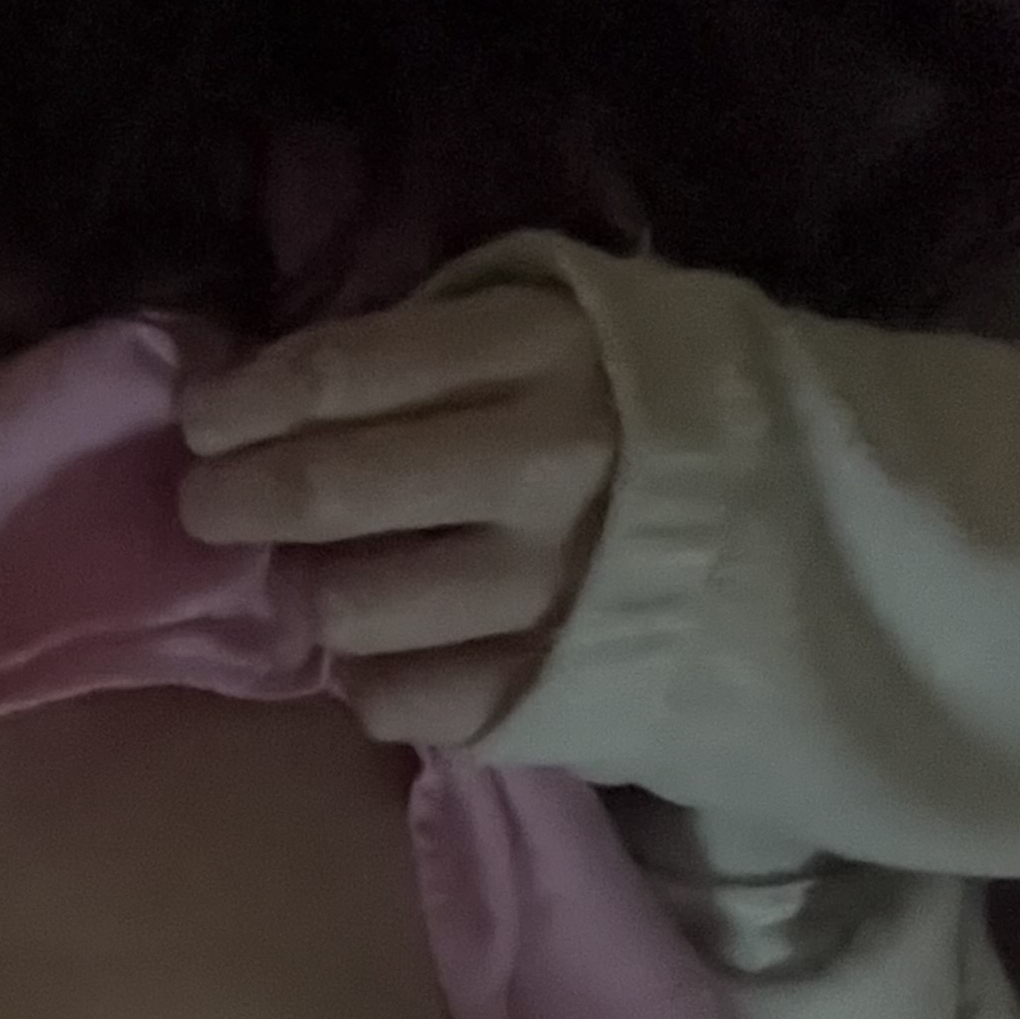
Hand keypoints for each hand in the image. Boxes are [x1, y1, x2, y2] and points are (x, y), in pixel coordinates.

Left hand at [173, 283, 622, 748]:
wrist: (818, 520)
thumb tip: (276, 381)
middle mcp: (541, 467)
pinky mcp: (552, 691)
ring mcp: (547, 590)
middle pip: (325, 490)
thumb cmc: (653, 406)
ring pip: (349, 608)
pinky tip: (389, 651)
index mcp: (539, 352)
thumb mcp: (568, 317)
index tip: (201, 422)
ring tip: (320, 582)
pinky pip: (400, 701)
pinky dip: (370, 681)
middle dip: (236, 499)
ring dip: (308, 595)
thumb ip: (438, 338)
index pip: (340, 373)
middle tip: (213, 506)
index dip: (243, 401)